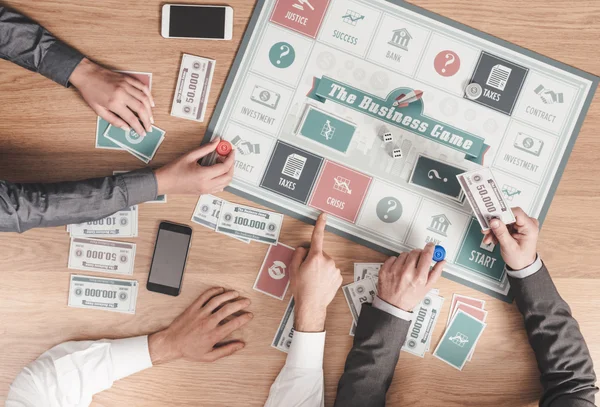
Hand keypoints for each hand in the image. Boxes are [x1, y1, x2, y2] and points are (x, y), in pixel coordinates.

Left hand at [69, 58, 154, 136]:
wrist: (86, 74)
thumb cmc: (90, 92)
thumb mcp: (98, 110)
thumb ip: (113, 120)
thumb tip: (126, 128)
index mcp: (114, 103)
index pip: (131, 118)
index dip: (139, 127)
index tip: (143, 133)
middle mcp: (122, 93)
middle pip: (141, 109)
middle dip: (147, 120)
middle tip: (150, 128)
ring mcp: (126, 85)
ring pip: (144, 98)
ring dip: (150, 110)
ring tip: (151, 118)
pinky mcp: (128, 79)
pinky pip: (142, 87)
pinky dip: (149, 96)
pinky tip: (151, 103)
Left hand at [148, 287, 252, 363]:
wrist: (171, 343)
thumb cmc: (190, 350)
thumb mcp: (209, 356)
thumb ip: (227, 350)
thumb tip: (240, 345)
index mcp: (213, 335)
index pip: (233, 324)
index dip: (244, 318)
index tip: (249, 315)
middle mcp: (208, 322)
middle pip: (228, 309)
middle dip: (240, 303)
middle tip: (247, 301)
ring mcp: (200, 313)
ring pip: (217, 300)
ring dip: (229, 295)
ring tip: (236, 294)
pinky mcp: (193, 308)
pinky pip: (205, 296)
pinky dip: (214, 291)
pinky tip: (220, 290)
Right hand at [154, 138, 234, 194]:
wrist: (164, 183)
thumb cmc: (174, 169)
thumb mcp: (190, 156)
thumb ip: (206, 148)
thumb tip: (217, 141)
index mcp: (204, 175)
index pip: (225, 167)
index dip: (230, 158)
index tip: (231, 150)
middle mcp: (207, 185)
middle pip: (228, 176)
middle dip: (231, 165)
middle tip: (226, 156)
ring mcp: (206, 191)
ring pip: (225, 183)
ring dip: (227, 173)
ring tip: (220, 162)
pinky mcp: (204, 193)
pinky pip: (219, 188)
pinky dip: (222, 180)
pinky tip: (216, 172)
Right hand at [289, 213, 341, 331]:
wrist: (312, 305)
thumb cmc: (301, 289)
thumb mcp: (293, 270)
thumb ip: (298, 254)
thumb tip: (303, 249)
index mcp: (315, 257)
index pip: (317, 237)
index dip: (320, 225)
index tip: (323, 216)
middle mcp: (327, 261)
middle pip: (319, 254)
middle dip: (314, 259)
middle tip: (307, 272)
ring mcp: (334, 269)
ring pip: (326, 263)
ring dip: (320, 268)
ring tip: (313, 280)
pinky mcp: (338, 277)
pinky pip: (331, 271)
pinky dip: (326, 275)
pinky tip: (320, 283)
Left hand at [377, 243, 444, 311]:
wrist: (392, 305)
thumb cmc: (410, 298)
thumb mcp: (427, 288)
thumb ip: (436, 273)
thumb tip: (442, 261)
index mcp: (419, 278)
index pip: (426, 255)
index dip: (430, 248)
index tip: (430, 246)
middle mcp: (406, 273)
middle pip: (415, 252)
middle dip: (418, 254)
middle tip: (418, 260)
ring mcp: (394, 270)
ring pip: (404, 254)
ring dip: (407, 258)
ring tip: (407, 268)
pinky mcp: (385, 270)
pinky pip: (393, 258)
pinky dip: (396, 261)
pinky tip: (398, 269)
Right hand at [482, 207, 538, 269]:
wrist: (523, 265)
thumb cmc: (521, 258)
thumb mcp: (509, 247)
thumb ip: (501, 232)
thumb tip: (494, 221)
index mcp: (530, 227)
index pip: (516, 212)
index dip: (503, 213)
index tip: (492, 218)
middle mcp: (527, 224)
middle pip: (508, 216)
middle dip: (496, 224)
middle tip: (487, 230)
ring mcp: (521, 225)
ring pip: (503, 221)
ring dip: (494, 229)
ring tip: (490, 237)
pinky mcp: (516, 227)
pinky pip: (503, 224)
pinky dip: (496, 231)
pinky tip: (493, 238)